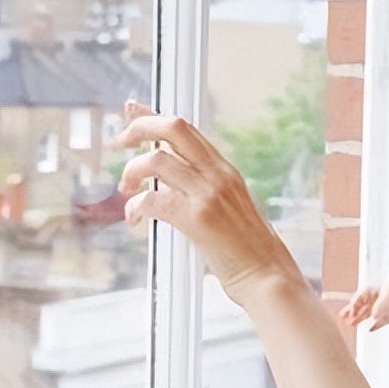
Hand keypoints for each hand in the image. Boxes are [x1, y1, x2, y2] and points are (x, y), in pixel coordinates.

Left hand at [116, 103, 305, 305]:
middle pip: (174, 128)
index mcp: (226, 171)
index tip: (131, 111)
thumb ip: (204, 191)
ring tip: (127, 190)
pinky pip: (153, 199)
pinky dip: (135, 207)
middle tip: (120, 142)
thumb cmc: (248, 251)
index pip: (186, 129)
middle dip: (140, 127)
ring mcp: (209, 194)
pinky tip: (134, 220)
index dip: (154, 116)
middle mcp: (218, 175)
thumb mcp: (230, 209)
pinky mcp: (198, 218)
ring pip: (157, 160)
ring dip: (132, 172)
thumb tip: (171, 187)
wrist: (267, 276)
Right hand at [339, 283, 388, 330]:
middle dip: (353, 310)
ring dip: (360, 318)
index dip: (356, 302)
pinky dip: (375, 325)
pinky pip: (381, 321)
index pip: (364, 294)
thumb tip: (371, 319)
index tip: (351, 311)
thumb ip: (377, 310)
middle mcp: (384, 297)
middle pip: (365, 303)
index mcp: (382, 289)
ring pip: (371, 312)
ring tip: (350, 325)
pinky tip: (369, 330)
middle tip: (342, 317)